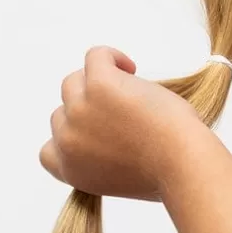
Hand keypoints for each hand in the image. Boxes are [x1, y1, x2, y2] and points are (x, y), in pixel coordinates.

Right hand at [39, 44, 200, 200]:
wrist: (182, 164)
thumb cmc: (167, 173)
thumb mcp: (121, 176)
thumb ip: (101, 158)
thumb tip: (107, 123)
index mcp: (72, 170)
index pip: (49, 151)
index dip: (70, 138)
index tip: (96, 133)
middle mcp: (68, 141)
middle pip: (64, 111)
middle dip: (91, 110)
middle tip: (125, 113)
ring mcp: (80, 110)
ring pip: (75, 82)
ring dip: (98, 83)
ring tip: (131, 90)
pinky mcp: (98, 84)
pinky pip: (95, 56)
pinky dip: (111, 57)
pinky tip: (132, 68)